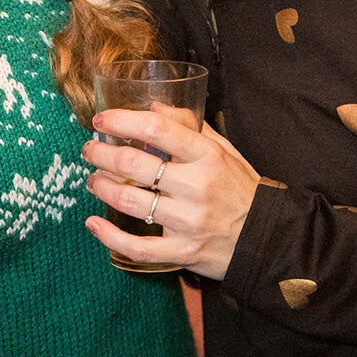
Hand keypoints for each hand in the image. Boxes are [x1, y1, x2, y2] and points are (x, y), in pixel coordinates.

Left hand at [83, 107, 261, 279]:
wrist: (266, 239)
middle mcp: (197, 187)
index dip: (122, 121)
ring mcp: (188, 222)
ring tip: (93, 179)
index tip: (101, 120)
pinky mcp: (182, 252)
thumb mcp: (223, 150)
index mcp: (207, 156)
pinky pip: (137, 248)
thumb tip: (154, 104)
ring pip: (130, 202)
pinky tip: (93, 224)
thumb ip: (190, 126)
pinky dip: (109, 236)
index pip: (157, 129)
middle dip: (101, 154)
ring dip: (101, 187)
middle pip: (134, 165)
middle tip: (89, 150)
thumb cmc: (239, 189)